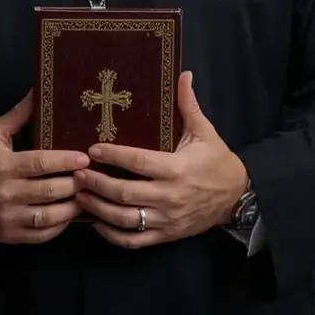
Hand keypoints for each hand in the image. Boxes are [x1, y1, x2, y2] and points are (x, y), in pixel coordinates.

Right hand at [0, 90, 89, 244]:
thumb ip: (17, 116)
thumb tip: (38, 93)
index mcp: (2, 166)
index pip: (40, 163)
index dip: (65, 160)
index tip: (84, 157)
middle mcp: (6, 193)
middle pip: (49, 190)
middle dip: (74, 183)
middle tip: (90, 176)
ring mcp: (8, 217)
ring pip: (48, 216)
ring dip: (71, 207)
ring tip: (85, 196)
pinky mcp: (8, 235)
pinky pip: (40, 235)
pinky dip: (58, 227)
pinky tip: (68, 215)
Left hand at [75, 71, 248, 249]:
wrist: (237, 197)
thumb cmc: (217, 162)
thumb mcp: (205, 132)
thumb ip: (188, 105)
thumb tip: (183, 74)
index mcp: (177, 169)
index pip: (139, 162)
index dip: (114, 155)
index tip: (93, 148)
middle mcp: (170, 196)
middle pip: (126, 193)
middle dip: (98, 183)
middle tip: (78, 174)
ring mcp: (167, 219)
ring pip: (126, 219)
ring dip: (99, 208)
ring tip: (80, 196)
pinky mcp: (166, 235)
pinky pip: (135, 240)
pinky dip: (113, 235)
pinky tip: (98, 223)